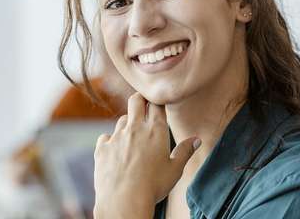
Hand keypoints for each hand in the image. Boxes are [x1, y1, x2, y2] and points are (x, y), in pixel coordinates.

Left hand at [92, 93, 199, 217]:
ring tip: (133, 137)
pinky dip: (111, 141)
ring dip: (128, 124)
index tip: (158, 104)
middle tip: (143, 105)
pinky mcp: (102, 148)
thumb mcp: (175, 170)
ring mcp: (116, 137)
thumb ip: (185, 151)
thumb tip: (196, 139)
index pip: (157, 104)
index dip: (157, 101)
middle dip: (140, 99)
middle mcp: (135, 128)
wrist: (124, 200)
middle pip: (135, 100)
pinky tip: (116, 151)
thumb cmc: (154, 186)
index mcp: (156, 131)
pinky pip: (105, 137)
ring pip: (122, 120)